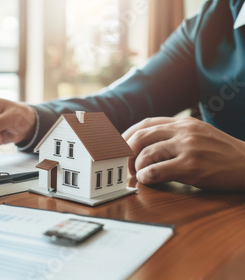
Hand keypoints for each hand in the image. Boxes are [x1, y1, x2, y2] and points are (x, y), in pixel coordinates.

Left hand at [123, 117, 244, 190]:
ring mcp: (188, 147)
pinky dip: (146, 176)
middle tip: (123, 164)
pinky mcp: (192, 166)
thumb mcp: (198, 135)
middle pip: (141, 136)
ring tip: (137, 174)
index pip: (145, 123)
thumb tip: (144, 144)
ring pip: (146, 153)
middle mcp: (184, 131)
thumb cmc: (221, 153)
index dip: (126, 134)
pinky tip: (147, 179)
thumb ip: (174, 135)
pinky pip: (157, 170)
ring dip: (136, 166)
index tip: (117, 146)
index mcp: (183, 122)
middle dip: (125, 151)